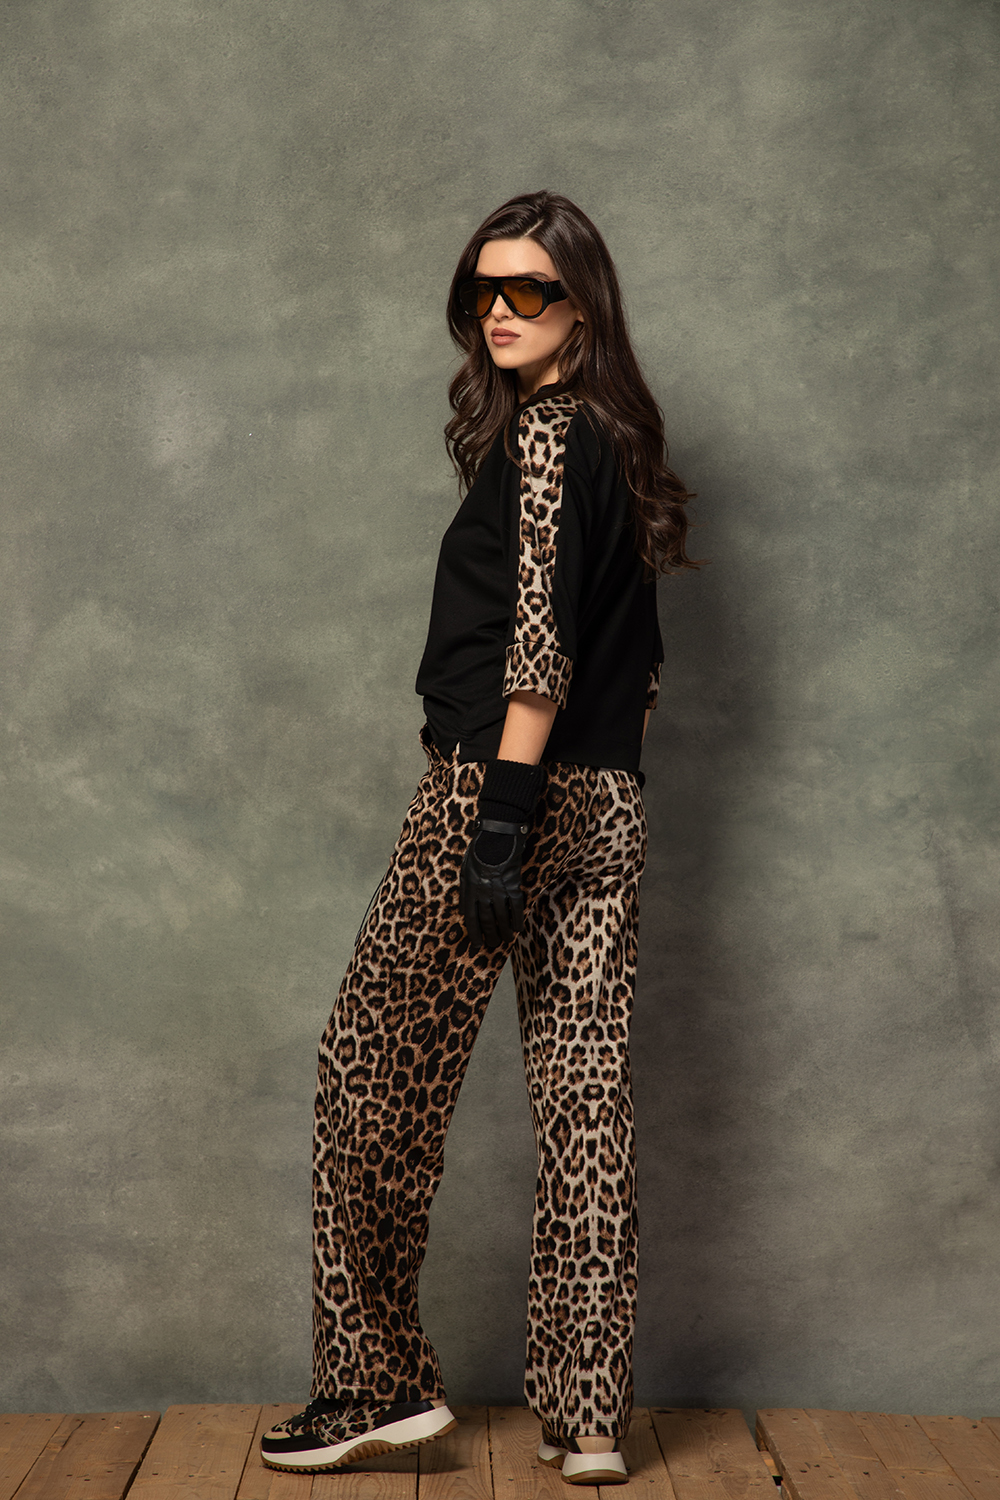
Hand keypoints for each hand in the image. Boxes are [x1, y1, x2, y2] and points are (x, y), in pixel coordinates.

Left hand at [459, 817, 527, 951]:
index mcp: (469, 888)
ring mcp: (497, 888)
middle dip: (490, 935)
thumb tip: (465, 910)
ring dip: (505, 931)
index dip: (473, 933)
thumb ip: (466, 890)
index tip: (477, 945)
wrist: (496, 835)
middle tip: (494, 945)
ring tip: (507, 940)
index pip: (470, 917)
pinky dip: (517, 918)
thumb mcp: (465, 870)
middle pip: (486, 920)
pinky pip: (515, 906)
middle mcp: (481, 891)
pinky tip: (518, 927)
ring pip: (501, 917)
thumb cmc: (479, 850)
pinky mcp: (512, 883)